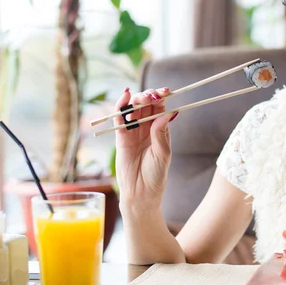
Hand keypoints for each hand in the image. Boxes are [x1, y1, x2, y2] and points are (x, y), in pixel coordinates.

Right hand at [113, 87, 176, 207]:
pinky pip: (119, 118)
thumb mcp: (163, 154)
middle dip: (148, 96)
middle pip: (146, 104)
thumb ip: (161, 134)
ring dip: (136, 99)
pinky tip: (124, 96)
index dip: (161, 97)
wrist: (141, 193)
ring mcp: (133, 131)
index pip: (160, 107)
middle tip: (151, 96)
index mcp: (160, 129)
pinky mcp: (120, 137)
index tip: (165, 91)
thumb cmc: (156, 175)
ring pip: (133, 108)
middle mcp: (146, 127)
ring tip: (141, 98)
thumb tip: (165, 113)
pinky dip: (120, 106)